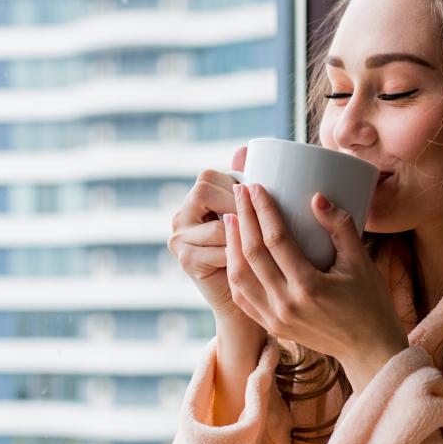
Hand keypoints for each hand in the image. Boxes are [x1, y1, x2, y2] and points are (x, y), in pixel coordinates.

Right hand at [167, 146, 260, 328]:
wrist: (255, 295)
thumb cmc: (263, 251)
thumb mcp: (258, 213)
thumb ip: (249, 183)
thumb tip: (244, 148)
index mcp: (196, 198)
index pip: (209, 176)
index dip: (236, 186)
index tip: (259, 199)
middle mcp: (182, 214)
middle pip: (204, 190)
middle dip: (236, 205)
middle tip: (260, 223)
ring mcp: (179, 238)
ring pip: (215, 223)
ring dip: (241, 232)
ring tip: (261, 244)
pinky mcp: (185, 259)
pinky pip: (217, 248)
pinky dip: (237, 254)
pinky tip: (252, 262)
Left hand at [223, 182, 409, 382]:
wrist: (369, 351)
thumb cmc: (371, 305)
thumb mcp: (362, 263)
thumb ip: (341, 227)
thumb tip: (317, 196)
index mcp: (309, 287)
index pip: (276, 239)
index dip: (263, 210)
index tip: (257, 187)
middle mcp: (286, 304)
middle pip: (252, 254)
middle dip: (243, 218)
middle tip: (239, 192)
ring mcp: (275, 318)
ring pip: (239, 276)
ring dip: (232, 245)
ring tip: (232, 218)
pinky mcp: (272, 327)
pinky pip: (242, 297)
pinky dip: (234, 273)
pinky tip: (234, 253)